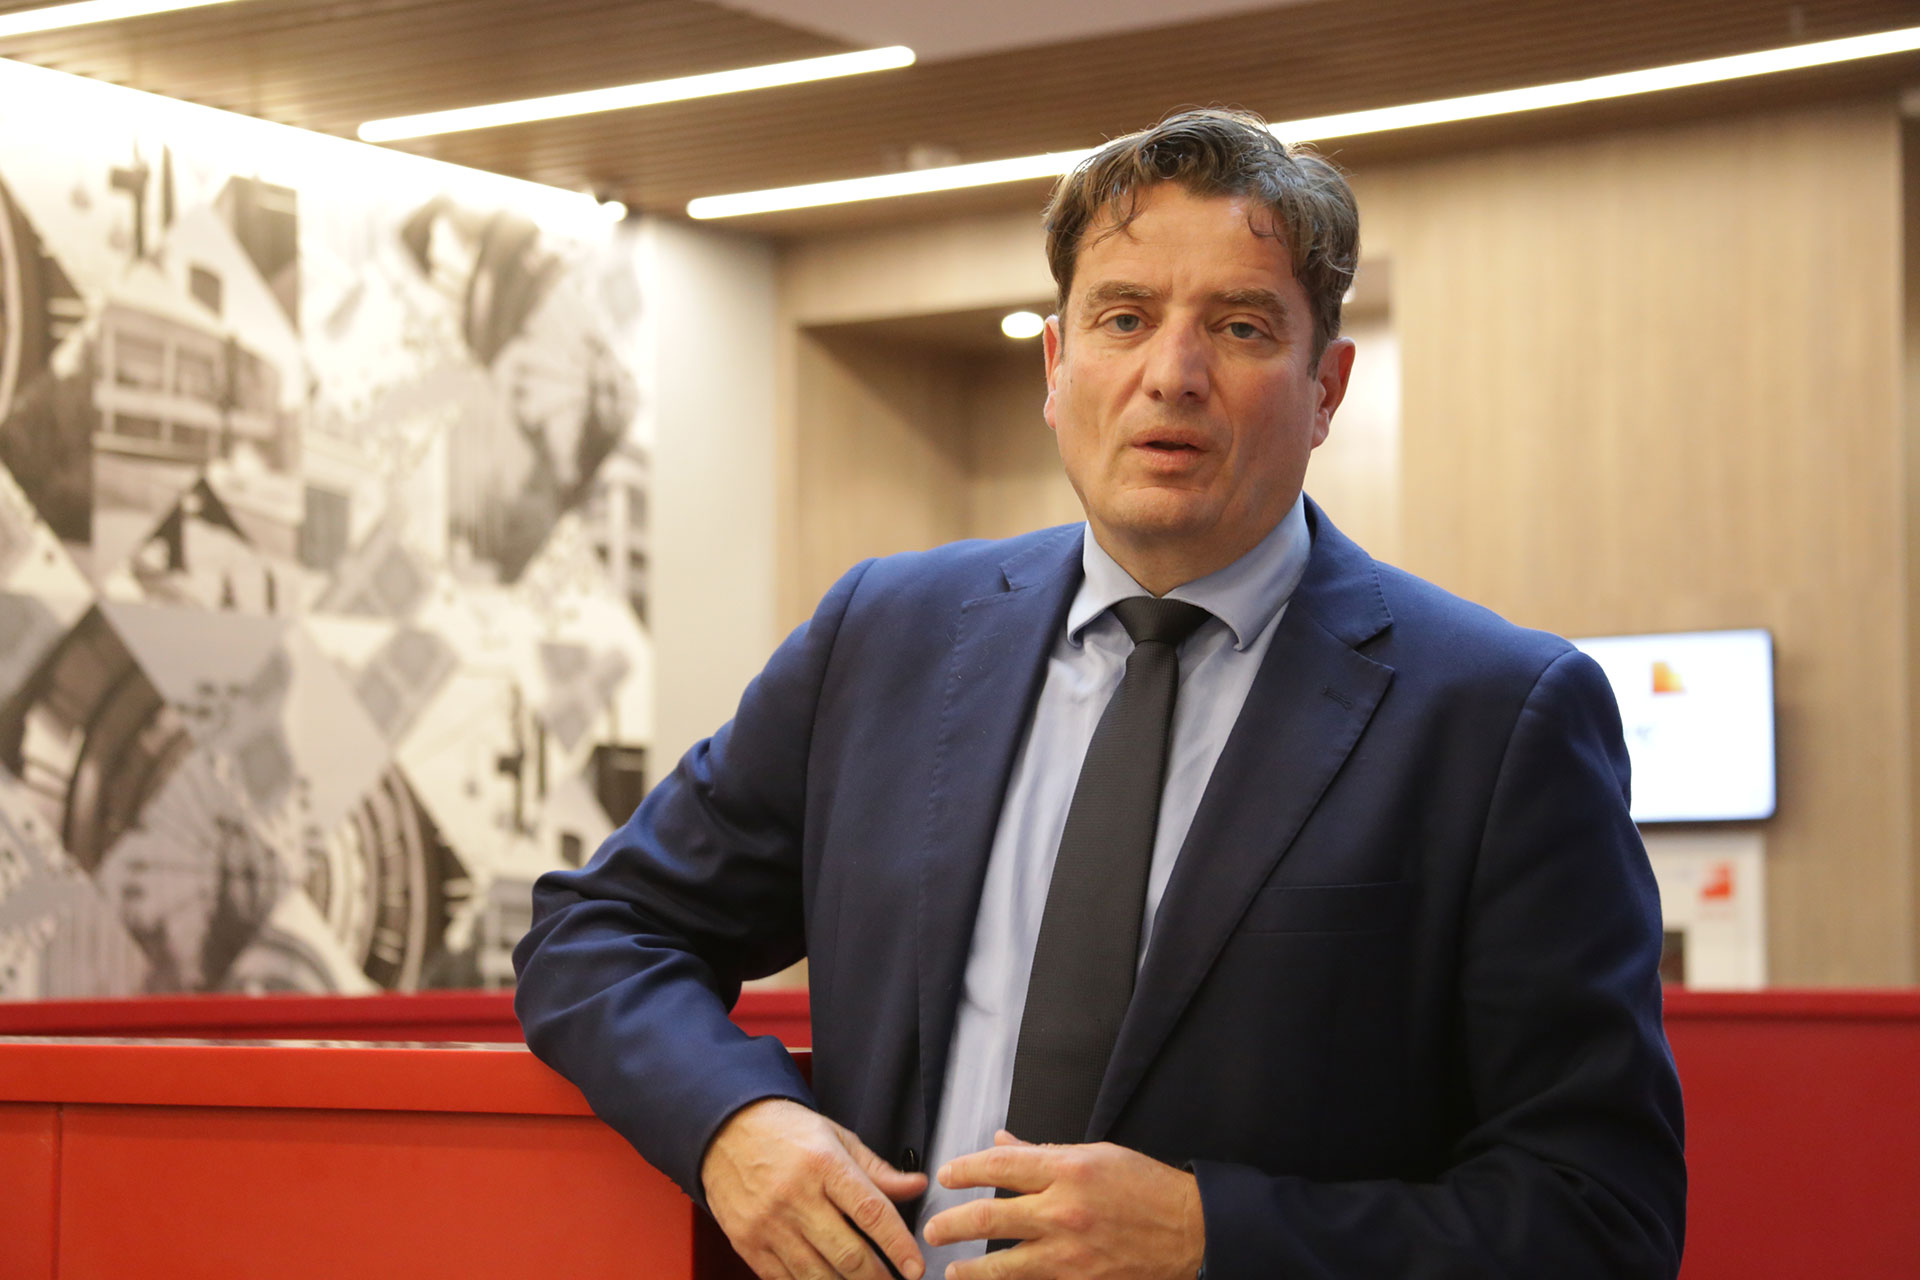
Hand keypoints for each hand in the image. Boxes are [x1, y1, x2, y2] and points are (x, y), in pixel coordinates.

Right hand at [700, 1098, 928, 1279]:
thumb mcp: (836, 1137)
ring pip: (817, 1274)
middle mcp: (796, 1196)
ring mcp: (769, 1223)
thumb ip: (877, 1169)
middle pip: (847, 1253)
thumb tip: (916, 1186)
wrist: (724, 1130)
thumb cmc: (786, 1132)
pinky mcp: (748, 1243)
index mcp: (824, 1164)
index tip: (915, 1267)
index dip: (898, 1245)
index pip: (871, 1212)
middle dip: (877, 1277)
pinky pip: (785, 1279)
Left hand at [922, 1131, 1204, 1278]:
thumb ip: (1044, 1153)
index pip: (998, 1166)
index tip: (946, 1175)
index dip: (964, 1170)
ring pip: (1002, 1266)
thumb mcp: (1097, 1155)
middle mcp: (1063, 1212)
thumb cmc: (1148, 1189)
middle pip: (987, 1219)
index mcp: (1068, 1171)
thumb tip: (1003, 1143)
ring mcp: (1070, 1255)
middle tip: (933, 1229)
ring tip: (953, 1271)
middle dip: (950, 1226)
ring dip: (971, 1271)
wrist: (1192, 1233)